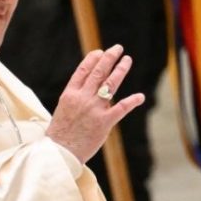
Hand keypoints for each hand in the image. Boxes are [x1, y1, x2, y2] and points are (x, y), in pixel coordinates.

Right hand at [46, 45, 145, 163]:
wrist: (59, 152)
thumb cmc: (60, 134)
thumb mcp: (63, 110)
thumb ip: (76, 99)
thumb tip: (91, 92)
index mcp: (70, 94)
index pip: (83, 70)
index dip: (92, 59)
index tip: (100, 52)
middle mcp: (82, 98)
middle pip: (98, 72)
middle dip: (109, 58)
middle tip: (117, 48)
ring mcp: (94, 109)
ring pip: (110, 84)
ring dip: (120, 70)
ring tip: (127, 60)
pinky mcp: (104, 122)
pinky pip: (121, 108)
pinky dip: (132, 101)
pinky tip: (140, 96)